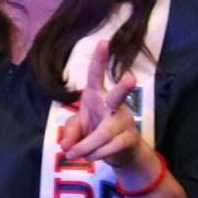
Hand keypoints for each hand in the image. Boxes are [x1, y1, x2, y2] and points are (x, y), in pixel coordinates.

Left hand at [59, 39, 151, 171]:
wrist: (121, 152)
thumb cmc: (96, 129)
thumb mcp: (78, 128)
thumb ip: (69, 132)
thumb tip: (65, 146)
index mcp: (97, 95)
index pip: (97, 75)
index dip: (99, 59)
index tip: (102, 41)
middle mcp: (113, 105)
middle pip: (118, 96)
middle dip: (124, 88)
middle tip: (131, 79)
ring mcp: (124, 121)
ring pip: (104, 134)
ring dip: (85, 148)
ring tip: (74, 155)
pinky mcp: (129, 138)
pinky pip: (109, 148)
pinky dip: (94, 155)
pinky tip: (90, 156)